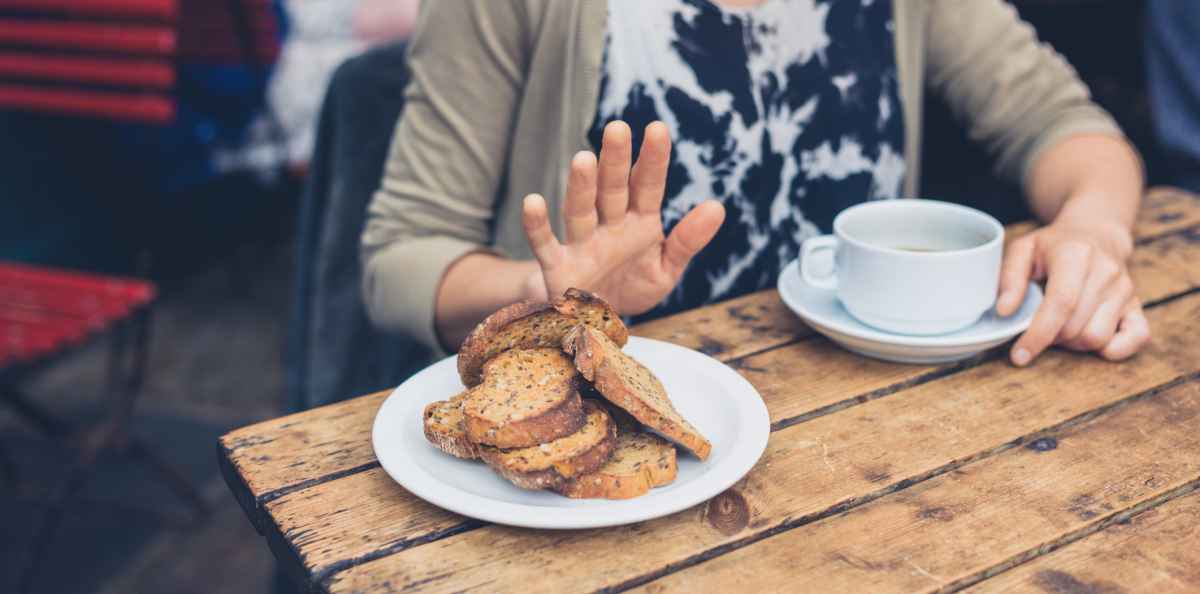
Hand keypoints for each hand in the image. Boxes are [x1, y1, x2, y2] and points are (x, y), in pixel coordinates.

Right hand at [521, 121, 725, 313]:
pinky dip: (537, 226)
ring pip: (580, 210)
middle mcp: (609, 226)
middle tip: (617, 128)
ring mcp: (582, 244)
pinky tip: (533, 202)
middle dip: (614, 161)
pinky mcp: (559, 268)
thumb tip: (717, 207)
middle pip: (612, 189)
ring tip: (584, 159)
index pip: (647, 186)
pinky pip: (545, 245)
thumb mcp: (666, 269)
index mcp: (639, 223)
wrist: (596, 323)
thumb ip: (688, 240)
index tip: (658, 129)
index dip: (652, 159)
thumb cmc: (631, 287)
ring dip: (581, 186)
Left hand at [997, 221, 1149, 365]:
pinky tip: (1089, 339)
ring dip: (1073, 344)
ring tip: (1060, 327)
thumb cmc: (1054, 245)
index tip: (1019, 355)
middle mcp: (1106, 272)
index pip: (1061, 303)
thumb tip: (1004, 311)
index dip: (1039, 334)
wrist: (1096, 233)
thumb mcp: (1023, 250)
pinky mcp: (1138, 305)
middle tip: (1039, 327)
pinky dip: (1112, 349)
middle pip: (1076, 327)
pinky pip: (1136, 339)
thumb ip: (1009, 278)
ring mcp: (1126, 290)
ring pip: (1097, 338)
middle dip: (1050, 338)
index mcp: (1076, 255)